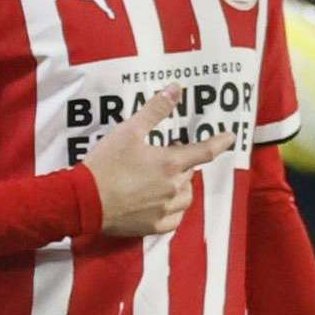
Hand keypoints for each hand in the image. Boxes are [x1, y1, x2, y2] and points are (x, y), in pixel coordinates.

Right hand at [85, 91, 229, 242]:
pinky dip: (173, 209)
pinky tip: (162, 203)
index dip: (220, 142)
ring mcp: (165, 210)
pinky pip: (175, 218)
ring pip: (186, 197)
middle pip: (190, 173)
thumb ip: (155, 110)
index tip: (230, 137)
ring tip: (163, 180)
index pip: (205, 151)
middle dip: (182, 164)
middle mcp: (173, 188)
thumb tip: (175, 88)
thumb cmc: (106, 164)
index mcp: (170, 163)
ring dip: (180, 186)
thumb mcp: (128, 131)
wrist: (84, 200)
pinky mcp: (154, 226)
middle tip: (162, 158)